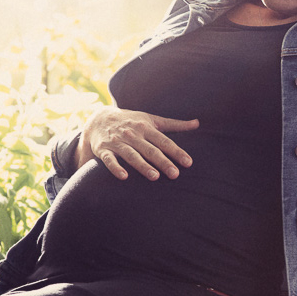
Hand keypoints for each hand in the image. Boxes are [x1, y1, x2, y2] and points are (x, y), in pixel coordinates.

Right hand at [77, 107, 198, 180]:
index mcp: (146, 128)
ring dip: (142, 165)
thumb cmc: (131, 121)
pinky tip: (124, 177)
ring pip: (132, 155)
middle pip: (150, 149)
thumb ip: (175, 124)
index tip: (188, 163)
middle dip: (163, 161)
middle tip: (175, 174)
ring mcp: (118, 142)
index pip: (164, 141)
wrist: (99, 118)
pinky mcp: (104, 149)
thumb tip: (197, 123)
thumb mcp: (152, 119)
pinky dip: (115, 168)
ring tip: (154, 177)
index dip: (176, 152)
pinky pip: (109, 160)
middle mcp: (133, 135)